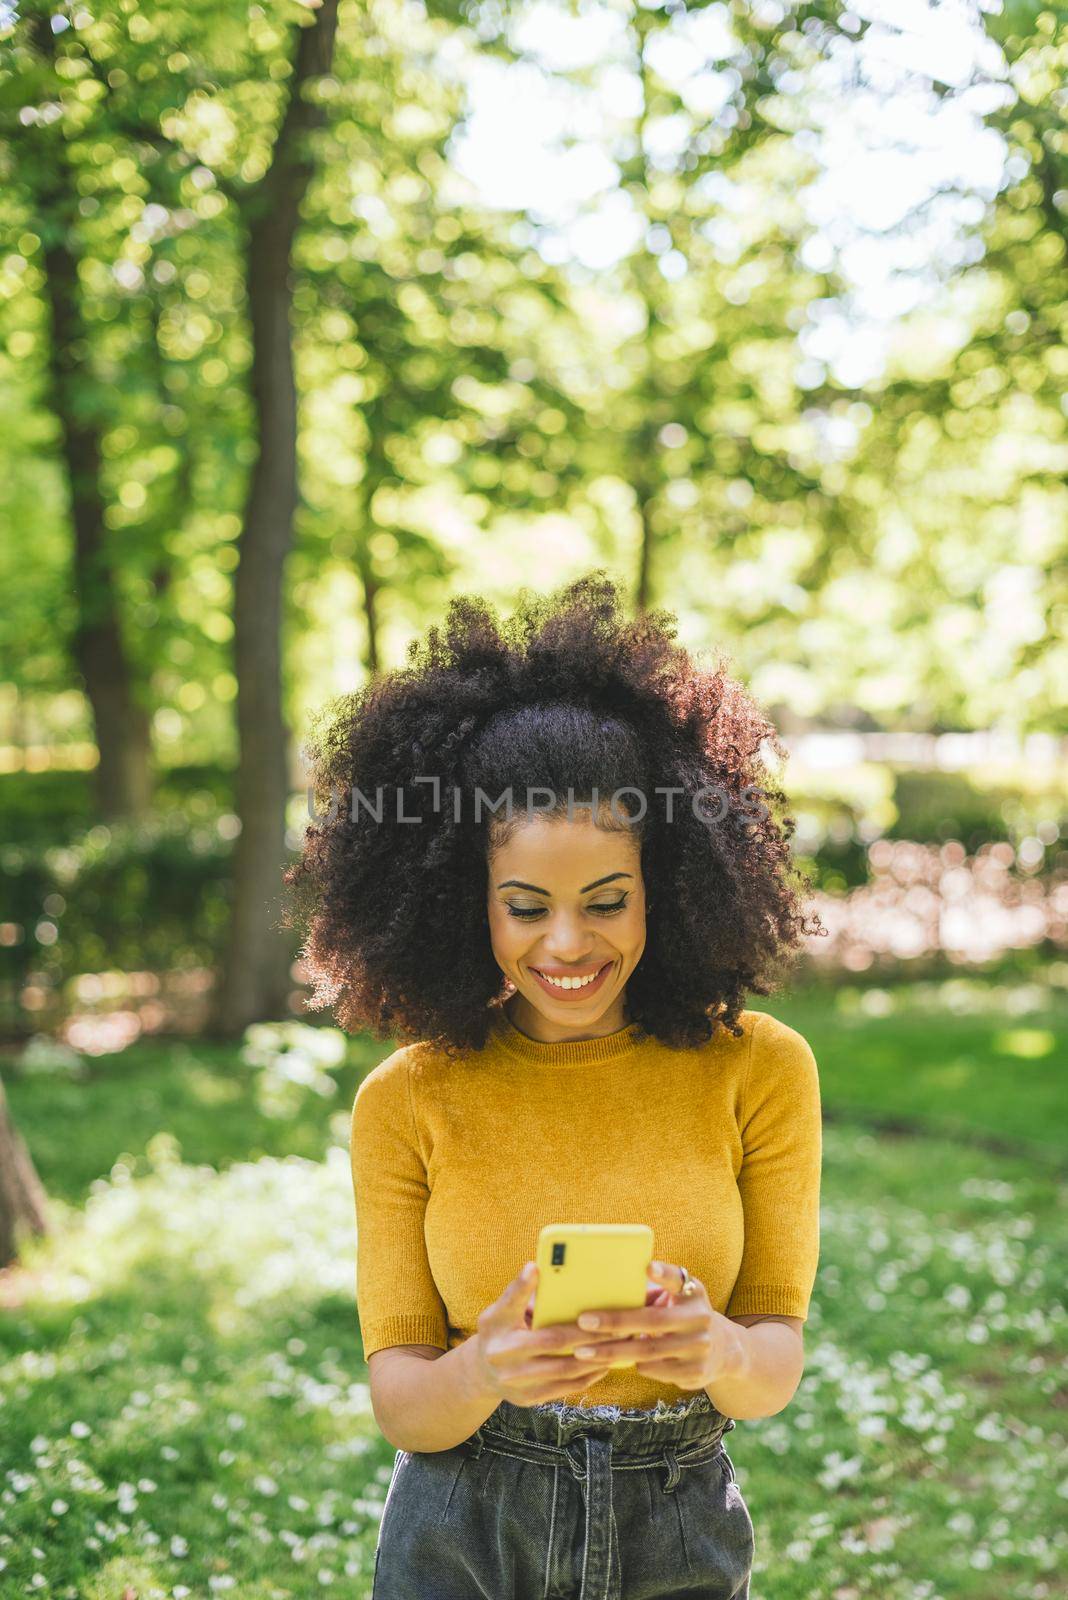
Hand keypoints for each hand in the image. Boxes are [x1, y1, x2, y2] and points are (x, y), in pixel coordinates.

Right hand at [470, 1263, 622, 1405]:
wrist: (482, 1373)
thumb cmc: (500, 1331)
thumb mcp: (500, 1309)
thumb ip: (518, 1293)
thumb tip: (536, 1268)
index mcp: (495, 1326)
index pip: (512, 1303)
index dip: (524, 1288)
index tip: (536, 1267)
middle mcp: (502, 1355)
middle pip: (552, 1341)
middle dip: (588, 1332)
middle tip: (616, 1322)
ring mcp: (515, 1381)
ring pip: (564, 1368)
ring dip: (595, 1356)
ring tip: (618, 1343)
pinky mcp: (529, 1399)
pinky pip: (565, 1387)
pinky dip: (587, 1375)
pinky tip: (604, 1363)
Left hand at [570, 1260, 743, 1390]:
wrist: (724, 1350)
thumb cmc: (685, 1314)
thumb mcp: (680, 1296)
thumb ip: (656, 1290)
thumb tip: (610, 1285)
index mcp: (694, 1293)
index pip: (678, 1280)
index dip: (664, 1274)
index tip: (647, 1268)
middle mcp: (701, 1319)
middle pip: (652, 1321)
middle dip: (615, 1322)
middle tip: (583, 1321)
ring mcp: (699, 1348)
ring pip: (648, 1351)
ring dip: (613, 1352)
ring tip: (583, 1351)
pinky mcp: (695, 1373)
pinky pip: (655, 1370)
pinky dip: (633, 1365)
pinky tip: (610, 1364)